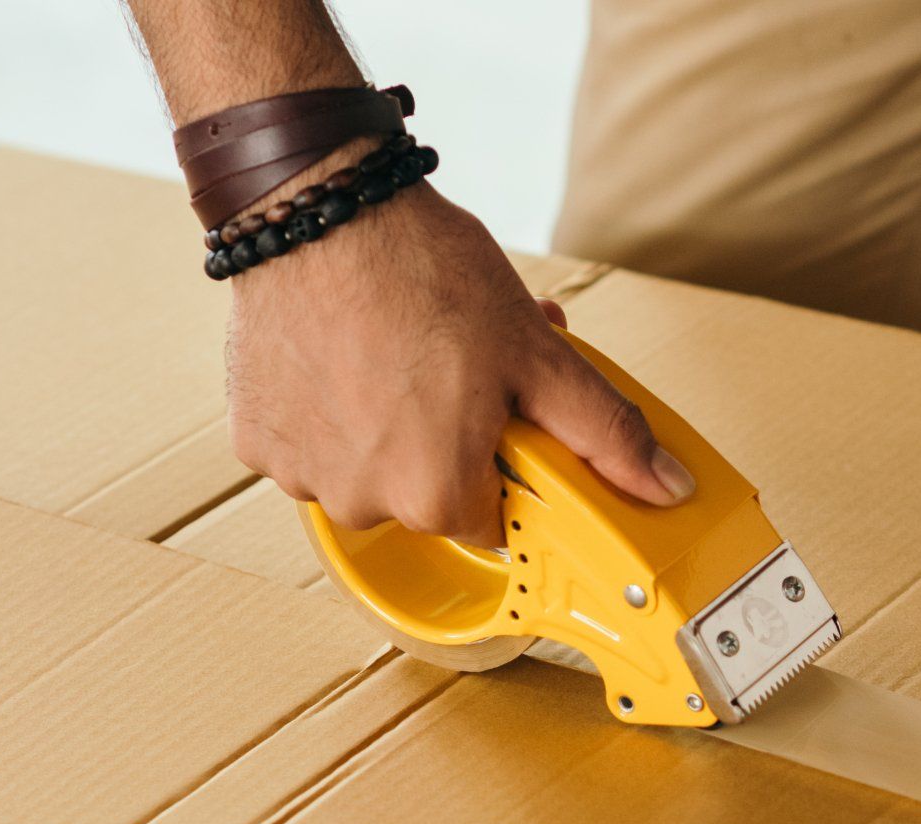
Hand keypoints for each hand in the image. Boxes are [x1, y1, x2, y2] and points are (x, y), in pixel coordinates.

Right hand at [225, 179, 694, 548]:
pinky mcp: (255, 435)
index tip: (500, 420)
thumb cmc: (423, 273)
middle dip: (449, 440)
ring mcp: (300, 472)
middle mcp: (361, 502)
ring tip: (401, 351)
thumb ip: (606, 431)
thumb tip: (666, 486)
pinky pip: (311, 442)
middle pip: (428, 495)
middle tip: (457, 369)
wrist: (315, 204)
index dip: (505, 468)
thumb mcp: (539, 355)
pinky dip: (330, 409)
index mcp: (436, 497)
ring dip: (389, 425)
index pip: (493, 522)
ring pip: (368, 470)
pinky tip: (346, 353)